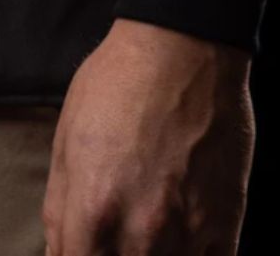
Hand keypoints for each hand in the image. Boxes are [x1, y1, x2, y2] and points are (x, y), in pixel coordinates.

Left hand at [42, 18, 254, 255]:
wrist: (181, 49)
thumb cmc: (116, 84)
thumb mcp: (67, 136)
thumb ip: (59, 205)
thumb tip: (57, 251)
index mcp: (92, 209)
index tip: (77, 247)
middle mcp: (140, 233)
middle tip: (109, 235)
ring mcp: (187, 234)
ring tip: (141, 233)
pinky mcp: (226, 225)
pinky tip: (176, 239)